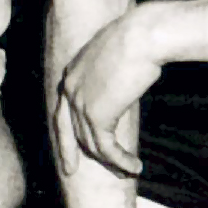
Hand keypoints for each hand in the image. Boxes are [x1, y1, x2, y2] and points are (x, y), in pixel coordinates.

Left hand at [53, 10, 161, 182]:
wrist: (143, 36)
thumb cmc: (141, 37)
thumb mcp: (119, 55)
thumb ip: (113, 74)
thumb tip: (123, 85)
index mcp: (73, 71)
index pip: (64, 108)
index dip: (67, 128)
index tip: (74, 143)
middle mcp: (70, 88)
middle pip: (67, 129)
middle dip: (68, 152)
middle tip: (69, 170)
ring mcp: (80, 103)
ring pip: (90, 143)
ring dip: (111, 161)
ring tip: (128, 171)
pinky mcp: (96, 116)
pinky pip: (106, 148)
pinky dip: (121, 161)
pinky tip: (135, 167)